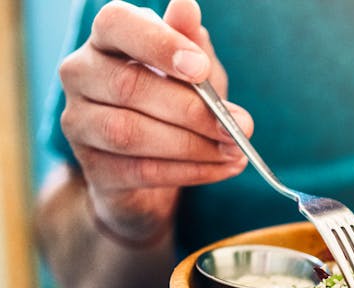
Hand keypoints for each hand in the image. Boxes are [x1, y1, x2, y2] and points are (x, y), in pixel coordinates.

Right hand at [58, 0, 252, 241]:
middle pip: (129, 86)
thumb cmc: (174, 104)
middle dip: (192, 110)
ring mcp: (79, 122)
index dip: (158, 44)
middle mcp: (80, 74)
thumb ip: (191, 43)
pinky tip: (223, 168)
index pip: (116, 24)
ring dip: (193, 145)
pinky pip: (142, 171)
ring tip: (235, 151)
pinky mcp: (94, 168)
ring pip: (131, 132)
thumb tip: (186, 6)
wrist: (156, 167)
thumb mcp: (193, 71)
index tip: (201, 68)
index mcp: (106, 40)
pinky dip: (191, 171)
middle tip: (239, 126)